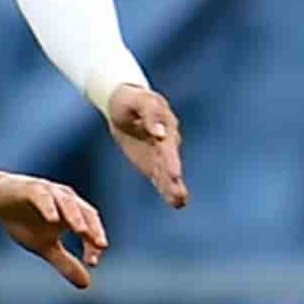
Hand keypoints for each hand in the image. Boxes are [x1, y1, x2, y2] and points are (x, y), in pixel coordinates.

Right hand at [0, 173, 106, 288]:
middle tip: (100, 245)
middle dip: (93, 229)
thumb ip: (65, 263)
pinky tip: (52, 219)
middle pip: (86, 212)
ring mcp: (49, 191)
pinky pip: (43, 196)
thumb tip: (87, 285)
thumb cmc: (22, 220)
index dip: (93, 244)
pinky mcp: (30, 188)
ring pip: (67, 202)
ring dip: (75, 217)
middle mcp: (65, 199)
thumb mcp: (45, 246)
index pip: (91, 226)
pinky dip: (49, 207)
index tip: (91, 263)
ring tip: (81, 231)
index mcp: (72, 212)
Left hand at [107, 83, 188, 209]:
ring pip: (168, 173)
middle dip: (173, 178)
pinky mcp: (152, 163)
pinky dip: (166, 189)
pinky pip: (160, 178)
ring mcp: (160, 154)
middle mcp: (167, 142)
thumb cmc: (131, 100)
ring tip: (180, 202)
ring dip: (173, 187)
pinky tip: (177, 203)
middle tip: (179, 193)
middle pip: (171, 162)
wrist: (123, 105)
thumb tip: (158, 133)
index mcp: (166, 125)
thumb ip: (149, 114)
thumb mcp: (138, 101)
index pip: (168, 145)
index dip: (170, 160)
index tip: (174, 174)